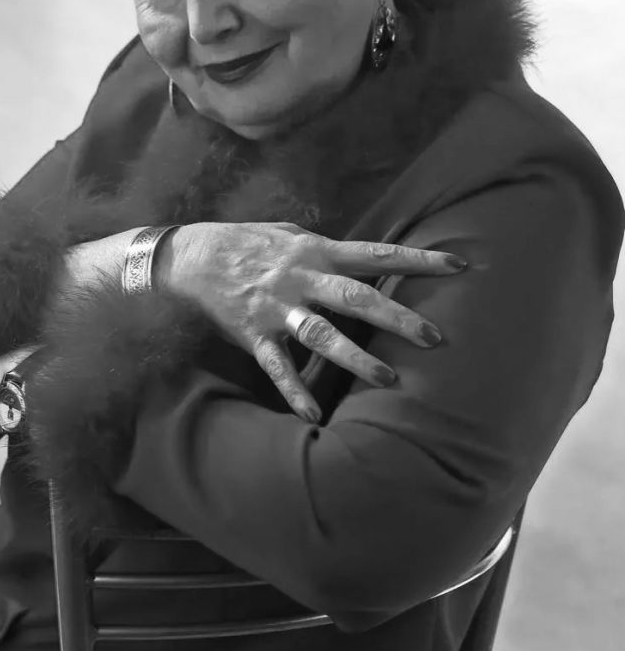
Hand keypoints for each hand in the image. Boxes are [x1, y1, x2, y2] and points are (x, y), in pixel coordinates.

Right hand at [159, 222, 467, 420]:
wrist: (193, 256)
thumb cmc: (248, 242)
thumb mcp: (292, 234)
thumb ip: (328, 249)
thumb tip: (363, 259)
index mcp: (317, 252)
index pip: (377, 254)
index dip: (418, 260)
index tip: (458, 265)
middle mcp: (302, 279)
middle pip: (357, 298)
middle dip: (397, 317)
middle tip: (434, 338)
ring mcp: (278, 308)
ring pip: (322, 335)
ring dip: (355, 358)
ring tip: (388, 379)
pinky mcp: (254, 334)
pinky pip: (277, 367)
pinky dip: (294, 392)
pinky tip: (313, 416)